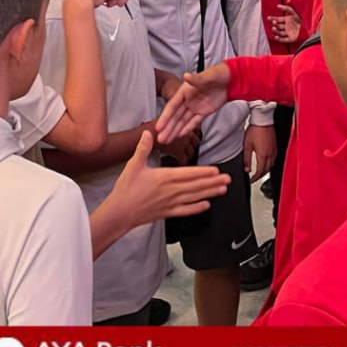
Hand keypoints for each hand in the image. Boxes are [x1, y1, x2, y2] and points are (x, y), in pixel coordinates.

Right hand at [110, 132, 228, 224]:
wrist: (119, 212)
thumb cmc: (126, 189)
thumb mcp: (133, 165)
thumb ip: (143, 148)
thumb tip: (149, 133)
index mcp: (163, 177)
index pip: (188, 174)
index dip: (204, 172)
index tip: (216, 170)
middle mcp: (170, 191)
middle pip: (196, 186)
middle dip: (213, 182)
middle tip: (227, 179)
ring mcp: (170, 203)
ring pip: (194, 197)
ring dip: (209, 193)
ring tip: (222, 190)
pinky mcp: (167, 213)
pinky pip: (185, 211)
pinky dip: (197, 208)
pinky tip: (206, 205)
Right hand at [156, 62, 229, 142]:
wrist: (232, 79)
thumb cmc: (220, 73)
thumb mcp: (208, 75)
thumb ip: (197, 79)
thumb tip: (186, 76)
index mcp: (185, 90)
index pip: (172, 106)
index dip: (165, 117)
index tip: (159, 126)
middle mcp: (188, 99)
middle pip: (175, 116)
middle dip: (167, 128)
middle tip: (160, 139)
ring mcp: (195, 107)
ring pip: (183, 121)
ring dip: (175, 131)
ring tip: (166, 140)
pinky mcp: (204, 112)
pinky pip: (194, 122)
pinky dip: (187, 128)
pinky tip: (180, 135)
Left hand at [243, 123, 275, 181]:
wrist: (263, 120)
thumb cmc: (255, 130)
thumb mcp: (247, 145)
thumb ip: (246, 159)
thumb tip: (247, 169)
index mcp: (263, 155)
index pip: (260, 171)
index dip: (255, 178)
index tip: (252, 180)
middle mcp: (270, 154)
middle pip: (267, 170)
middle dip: (261, 175)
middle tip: (255, 177)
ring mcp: (274, 151)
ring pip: (271, 165)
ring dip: (266, 170)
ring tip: (260, 171)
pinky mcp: (275, 147)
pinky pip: (274, 159)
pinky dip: (270, 164)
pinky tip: (266, 162)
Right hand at [268, 4, 301, 43]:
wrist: (310, 27)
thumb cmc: (303, 19)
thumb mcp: (294, 13)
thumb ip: (286, 9)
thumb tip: (278, 5)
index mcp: (287, 20)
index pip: (278, 20)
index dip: (273, 19)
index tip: (268, 18)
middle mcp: (287, 27)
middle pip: (278, 26)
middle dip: (274, 24)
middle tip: (273, 22)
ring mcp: (289, 33)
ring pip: (279, 33)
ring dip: (275, 31)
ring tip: (274, 28)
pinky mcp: (291, 38)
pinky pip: (284, 39)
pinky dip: (279, 39)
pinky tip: (276, 36)